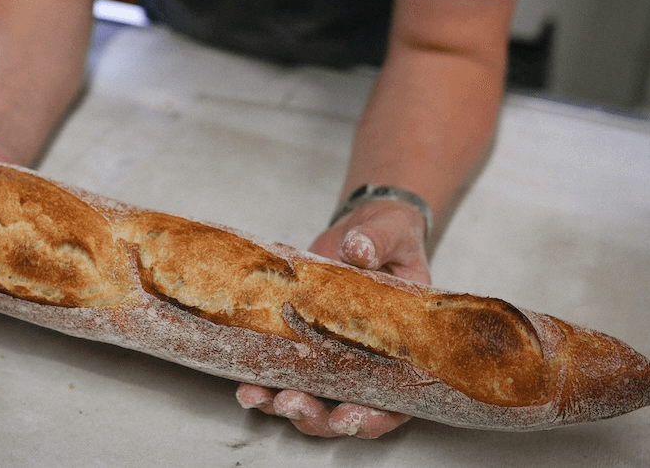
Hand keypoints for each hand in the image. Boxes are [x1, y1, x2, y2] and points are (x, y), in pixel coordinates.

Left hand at [236, 198, 430, 437]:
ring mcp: (335, 355)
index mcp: (403, 347)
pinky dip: (266, 381)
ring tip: (256, 396)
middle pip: (345, 410)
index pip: (396, 402)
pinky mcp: (306, 341)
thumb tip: (359, 248)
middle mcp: (369, 361)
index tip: (348, 418)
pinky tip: (246, 381)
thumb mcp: (391, 234)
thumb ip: (377, 242)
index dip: (374, 419)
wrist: (363, 231)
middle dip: (316, 416)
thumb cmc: (390, 237)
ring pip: (313, 399)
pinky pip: (287, 371)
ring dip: (283, 405)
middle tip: (291, 404)